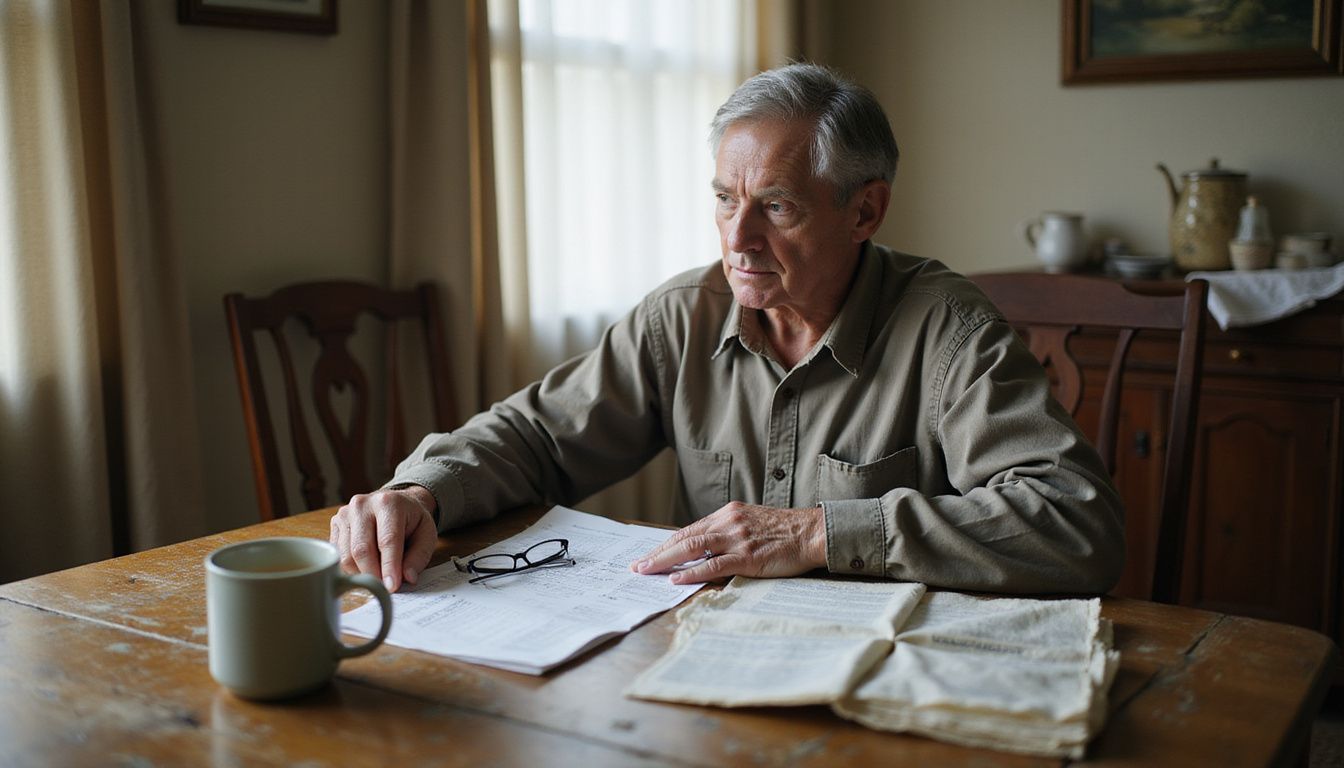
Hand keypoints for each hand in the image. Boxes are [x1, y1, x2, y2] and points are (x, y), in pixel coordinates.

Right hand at [329, 486, 437, 592]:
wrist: (397, 502)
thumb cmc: (412, 520)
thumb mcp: (427, 534)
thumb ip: (419, 557)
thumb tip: (407, 578)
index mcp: (389, 503)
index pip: (387, 540)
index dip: (389, 566)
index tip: (392, 587)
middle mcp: (363, 505)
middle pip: (361, 550)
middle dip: (372, 575)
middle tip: (383, 589)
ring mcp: (345, 514)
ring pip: (345, 556)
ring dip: (361, 574)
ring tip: (377, 577)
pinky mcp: (335, 524)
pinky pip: (338, 555)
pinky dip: (350, 568)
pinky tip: (365, 567)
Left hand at [630, 502, 826, 583]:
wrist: (812, 532)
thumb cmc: (786, 532)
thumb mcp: (752, 523)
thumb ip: (730, 534)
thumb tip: (706, 552)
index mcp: (728, 514)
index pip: (690, 530)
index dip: (667, 544)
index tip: (650, 555)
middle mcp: (728, 522)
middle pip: (685, 537)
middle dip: (658, 553)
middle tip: (638, 566)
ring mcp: (737, 538)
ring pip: (693, 548)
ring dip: (666, 561)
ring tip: (647, 571)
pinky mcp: (747, 556)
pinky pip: (713, 565)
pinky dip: (692, 571)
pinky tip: (676, 578)